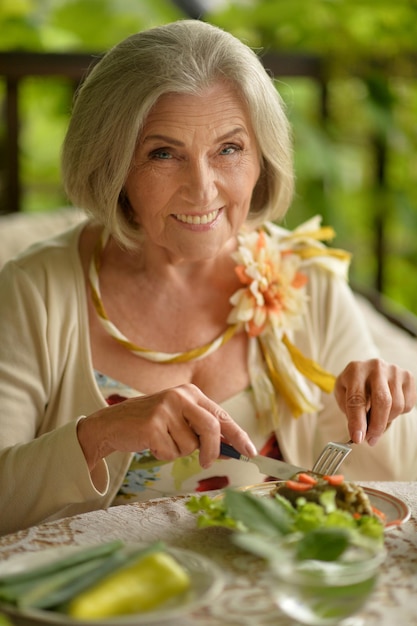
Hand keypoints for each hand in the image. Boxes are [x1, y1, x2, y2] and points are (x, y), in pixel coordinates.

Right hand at [77, 383, 256, 470]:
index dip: (238, 436)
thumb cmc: (152, 423)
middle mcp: (181, 396)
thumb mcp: (181, 420)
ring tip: (163, 440)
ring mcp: (165, 409)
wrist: (114, 423)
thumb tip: (232, 449)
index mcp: (192, 393)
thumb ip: (204, 431)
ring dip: (178, 452)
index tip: (251, 453)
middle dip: (213, 450)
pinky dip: (163, 455)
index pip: (222, 415)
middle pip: (212, 428)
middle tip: (207, 463)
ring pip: (190, 446)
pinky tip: (152, 443)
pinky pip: (170, 452)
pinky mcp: (152, 425)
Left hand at [334, 359, 416, 445]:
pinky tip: (387, 408)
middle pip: (382, 401)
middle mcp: (376, 367)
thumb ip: (350, 413)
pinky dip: (398, 414)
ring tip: (376, 420)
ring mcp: (394, 371)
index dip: (358, 421)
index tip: (358, 439)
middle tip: (370, 440)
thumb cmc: (353, 385)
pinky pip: (407, 405)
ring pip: (397, 406)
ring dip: (386, 421)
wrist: (367, 370)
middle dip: (376, 426)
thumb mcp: (342, 395)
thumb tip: (360, 434)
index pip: (357, 399)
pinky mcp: (407, 377)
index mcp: (355, 370)